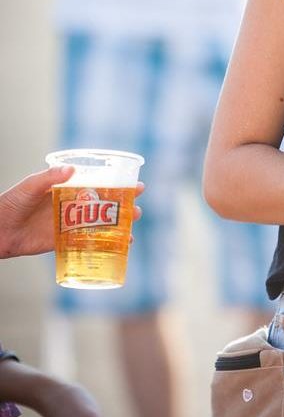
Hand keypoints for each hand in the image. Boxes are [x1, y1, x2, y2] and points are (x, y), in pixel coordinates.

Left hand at [0, 168, 143, 258]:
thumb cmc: (10, 203)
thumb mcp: (29, 186)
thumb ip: (49, 178)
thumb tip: (71, 170)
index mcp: (67, 188)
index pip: (98, 183)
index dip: (118, 184)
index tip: (135, 184)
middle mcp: (72, 205)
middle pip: (104, 205)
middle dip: (123, 206)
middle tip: (138, 209)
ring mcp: (68, 224)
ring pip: (99, 224)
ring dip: (117, 226)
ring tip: (132, 228)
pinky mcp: (63, 241)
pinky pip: (87, 242)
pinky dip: (103, 244)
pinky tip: (117, 246)